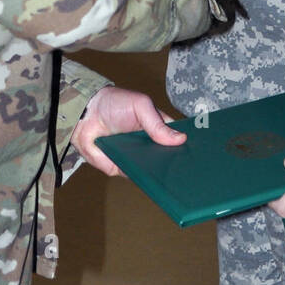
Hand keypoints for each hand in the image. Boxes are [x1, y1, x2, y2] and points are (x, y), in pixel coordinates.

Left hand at [71, 85, 185, 176]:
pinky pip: (135, 176)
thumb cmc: (114, 104)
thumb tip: (180, 139)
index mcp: (157, 128)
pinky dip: (142, 178)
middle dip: (176, 163)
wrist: (85, 114)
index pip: (176, 140)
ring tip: (175, 178)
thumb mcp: (141, 106)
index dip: (186, 146)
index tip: (200, 155)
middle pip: (167, 158)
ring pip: (153, 170)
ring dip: (161, 173)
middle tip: (190, 170)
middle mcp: (149, 145)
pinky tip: (152, 180)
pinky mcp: (122, 168)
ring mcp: (136, 158)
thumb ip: (158, 123)